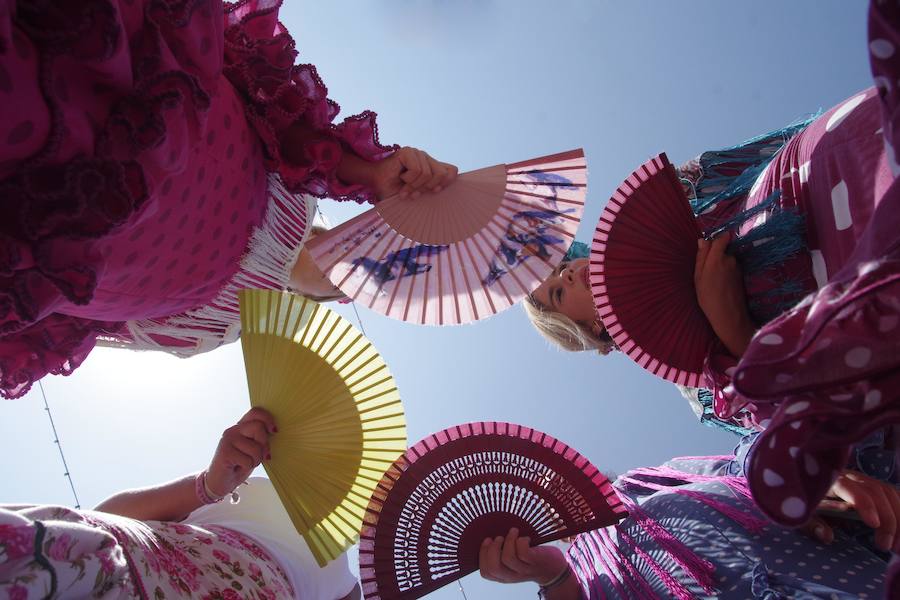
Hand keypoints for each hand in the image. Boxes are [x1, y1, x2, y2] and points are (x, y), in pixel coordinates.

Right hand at [205, 407, 275, 497]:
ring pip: (255, 447)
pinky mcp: (225, 452)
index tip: (274, 431)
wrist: (220, 481)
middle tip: (260, 456)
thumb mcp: (254, 448)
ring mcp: (228, 439)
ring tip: (247, 463)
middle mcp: (234, 429)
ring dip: (256, 460)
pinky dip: (247, 467)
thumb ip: (261, 438)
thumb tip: (275, 431)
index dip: (268, 419)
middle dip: (264, 445)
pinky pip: (248, 460)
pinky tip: (238, 467)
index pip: (256, 412)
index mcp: (242, 426)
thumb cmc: (241, 464)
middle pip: (258, 427)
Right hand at [371, 147, 457, 199]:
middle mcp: (426, 158)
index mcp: (431, 166)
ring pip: (427, 174)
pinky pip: (417, 170)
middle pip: (441, 174)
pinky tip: (400, 178)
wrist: (376, 184)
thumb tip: (443, 187)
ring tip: (404, 188)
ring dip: (413, 186)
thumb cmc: (395, 190)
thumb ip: (431, 187)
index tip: (434, 191)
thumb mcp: (418, 192)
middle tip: (414, 192)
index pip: (452, 171)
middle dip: (427, 187)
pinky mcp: (408, 152)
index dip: (446, 182)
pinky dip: (408, 180)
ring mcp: (417, 153)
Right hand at [479, 528, 568, 585]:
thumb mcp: (514, 563)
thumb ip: (502, 555)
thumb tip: (489, 534)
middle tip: (499, 537)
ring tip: (513, 532)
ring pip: (508, 559)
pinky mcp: (535, 562)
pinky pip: (523, 552)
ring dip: (508, 541)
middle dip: (492, 549)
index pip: (486, 572)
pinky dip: (521, 540)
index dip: (483, 555)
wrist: (554, 569)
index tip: (488, 540)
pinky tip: (525, 538)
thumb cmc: (531, 560)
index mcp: (504, 576)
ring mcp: (524, 570)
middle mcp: (513, 576)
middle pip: (494, 567)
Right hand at [694, 235, 755, 356]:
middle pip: (722, 250)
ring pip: (726, 259)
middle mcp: (730, 259)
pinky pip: (731, 267)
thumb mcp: (698, 277)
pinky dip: (725, 272)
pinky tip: (721, 284)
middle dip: (714, 256)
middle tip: (705, 271)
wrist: (728, 315)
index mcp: (717, 258)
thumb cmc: (708, 297)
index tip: (708, 246)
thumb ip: (701, 257)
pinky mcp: (741, 275)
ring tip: (713, 280)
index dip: (715, 239)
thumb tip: (703, 240)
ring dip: (720, 265)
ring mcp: (737, 267)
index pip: (722, 238)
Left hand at [803, 470, 899, 550]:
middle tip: (885, 547)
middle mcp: (850, 476)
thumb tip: (827, 536)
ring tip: (897, 548)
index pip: (849, 488)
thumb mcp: (803, 513)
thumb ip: (812, 524)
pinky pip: (893, 495)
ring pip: (888, 493)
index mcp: (830, 480)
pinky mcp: (873, 486)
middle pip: (875, 491)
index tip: (874, 524)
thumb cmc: (805, 500)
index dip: (864, 504)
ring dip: (899, 520)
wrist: (806, 482)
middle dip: (887, 520)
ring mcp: (863, 479)